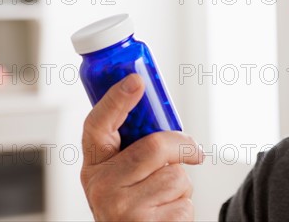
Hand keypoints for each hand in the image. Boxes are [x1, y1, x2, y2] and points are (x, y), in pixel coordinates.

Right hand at [81, 74, 202, 220]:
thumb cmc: (135, 202)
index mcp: (95, 164)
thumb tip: (167, 120)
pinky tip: (166, 214)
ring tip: (163, 196)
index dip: (116, 100)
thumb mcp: (125, 173)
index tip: (136, 80)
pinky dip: (184, 205)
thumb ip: (138, 147)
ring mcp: (121, 209)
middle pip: (154, 146)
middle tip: (193, 152)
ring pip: (175, 176)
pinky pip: (183, 202)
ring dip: (182, 183)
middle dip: (182, 146)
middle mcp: (101, 186)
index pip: (98, 125)